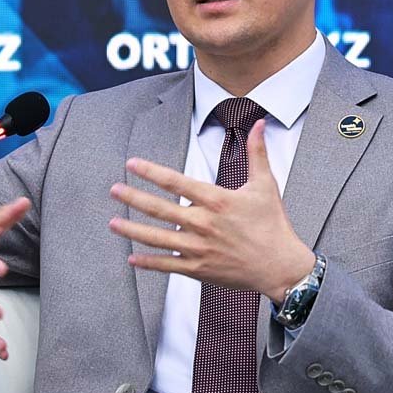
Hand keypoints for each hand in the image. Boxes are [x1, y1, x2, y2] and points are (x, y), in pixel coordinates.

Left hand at [108, 119, 316, 302]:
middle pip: (160, 209)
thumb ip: (257, 153)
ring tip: (112, 223)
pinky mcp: (200, 269)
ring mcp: (199, 248)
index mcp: (217, 201)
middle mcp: (204, 224)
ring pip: (158, 238)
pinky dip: (149, 262)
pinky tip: (132, 258)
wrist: (280, 266)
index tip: (132, 164)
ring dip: (133, 230)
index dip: (151, 172)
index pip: (177, 182)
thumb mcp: (266, 184)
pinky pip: (168, 265)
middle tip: (113, 190)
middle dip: (133, 198)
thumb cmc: (273, 225)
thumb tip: (259, 124)